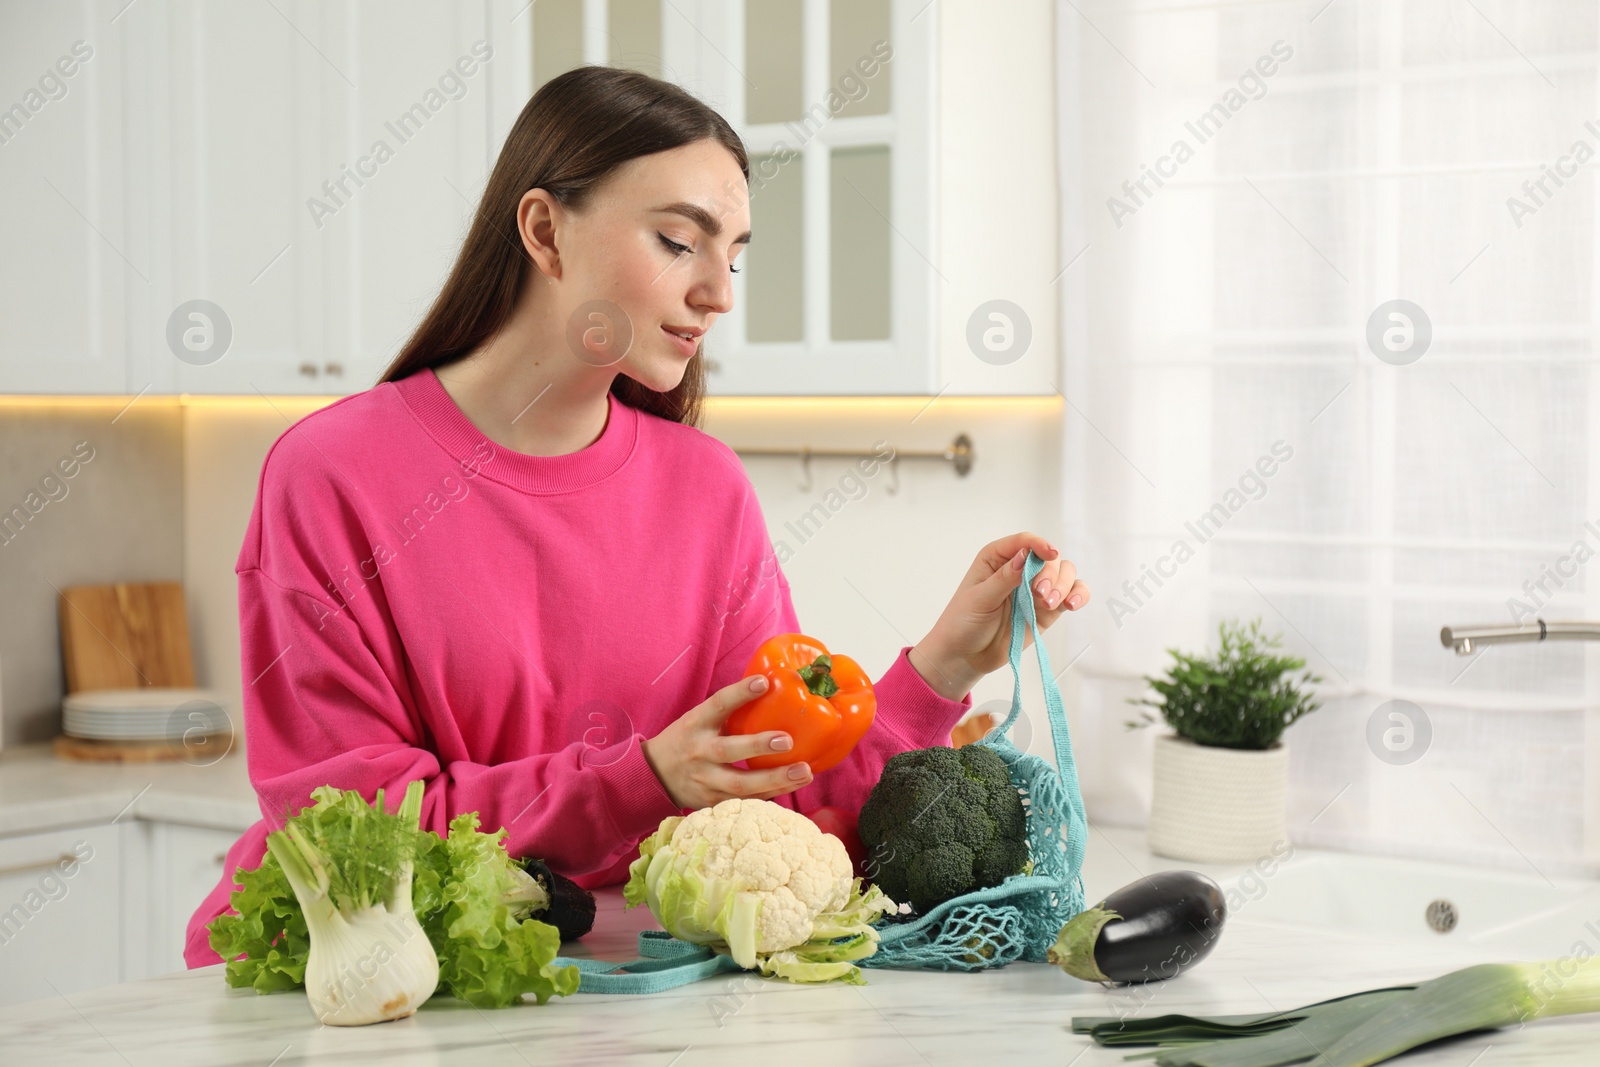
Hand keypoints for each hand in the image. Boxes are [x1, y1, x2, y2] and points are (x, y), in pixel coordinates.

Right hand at [640, 674, 814, 809]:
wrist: (655, 775)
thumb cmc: (687, 740)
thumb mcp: (698, 719)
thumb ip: (728, 711)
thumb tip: (771, 686)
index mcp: (695, 724)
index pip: (717, 705)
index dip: (739, 693)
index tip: (764, 682)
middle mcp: (698, 752)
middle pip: (727, 751)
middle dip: (758, 746)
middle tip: (788, 741)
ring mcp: (705, 781)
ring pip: (741, 785)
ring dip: (775, 780)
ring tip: (804, 772)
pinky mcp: (713, 803)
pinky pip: (745, 802)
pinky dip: (771, 796)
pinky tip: (793, 787)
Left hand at [911, 532, 1089, 699]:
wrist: (967, 656)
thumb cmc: (963, 622)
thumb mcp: (979, 598)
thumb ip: (1004, 578)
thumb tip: (1025, 556)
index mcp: (997, 559)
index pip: (1024, 542)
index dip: (1039, 545)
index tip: (1050, 554)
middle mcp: (1020, 569)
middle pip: (1049, 558)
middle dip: (1051, 574)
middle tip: (1041, 595)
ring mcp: (1035, 589)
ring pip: (1064, 573)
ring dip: (1064, 585)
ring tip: (1050, 604)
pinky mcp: (1047, 609)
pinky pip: (1070, 595)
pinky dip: (1078, 595)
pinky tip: (1072, 604)